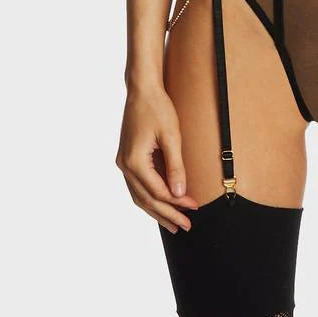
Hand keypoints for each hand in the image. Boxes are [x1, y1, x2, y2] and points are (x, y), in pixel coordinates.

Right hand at [115, 84, 198, 232]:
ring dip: (156, 211)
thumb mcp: (171, 136)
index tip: (195, 208)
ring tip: (173, 224)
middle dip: (167, 214)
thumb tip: (180, 194)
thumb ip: (176, 166)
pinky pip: (137, 186)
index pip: (158, 191)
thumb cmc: (158, 108)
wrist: (142, 89)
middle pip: (146, 199)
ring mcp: (123, 163)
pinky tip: (160, 204)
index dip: (177, 203)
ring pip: (139, 196)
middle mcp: (124, 165)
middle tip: (186, 227)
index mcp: (134, 161)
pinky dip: (149, 198)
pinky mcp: (126, 158)